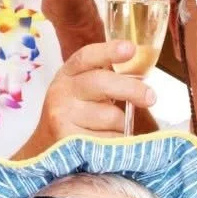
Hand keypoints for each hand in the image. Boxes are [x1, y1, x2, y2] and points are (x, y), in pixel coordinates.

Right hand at [21, 40, 156, 149]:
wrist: (46, 148)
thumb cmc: (74, 115)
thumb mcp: (80, 90)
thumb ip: (104, 78)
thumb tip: (143, 77)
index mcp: (68, 74)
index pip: (87, 57)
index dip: (109, 51)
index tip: (130, 49)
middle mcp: (61, 93)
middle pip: (102, 83)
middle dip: (132, 89)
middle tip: (150, 97)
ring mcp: (62, 117)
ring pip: (111, 116)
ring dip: (121, 124)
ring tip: (109, 129)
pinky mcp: (69, 140)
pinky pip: (109, 139)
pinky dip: (116, 141)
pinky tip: (105, 142)